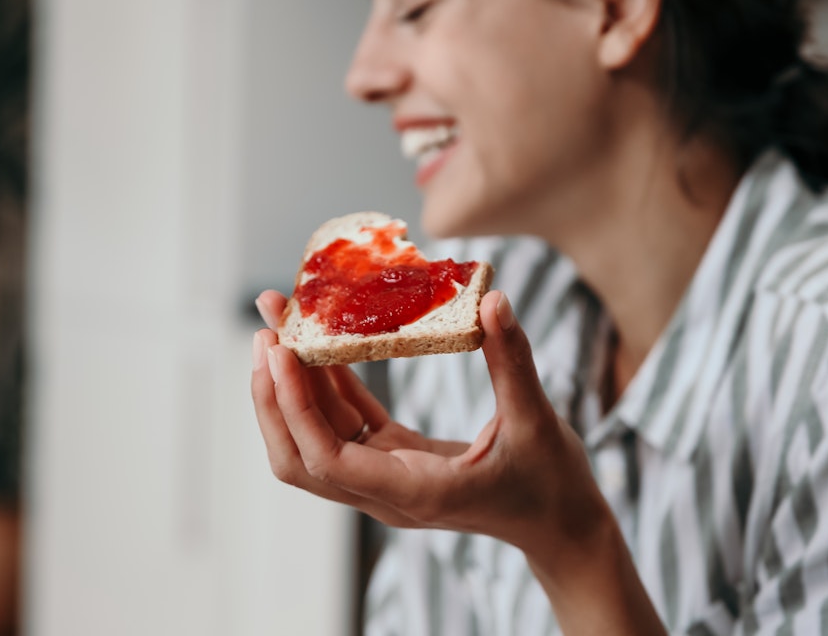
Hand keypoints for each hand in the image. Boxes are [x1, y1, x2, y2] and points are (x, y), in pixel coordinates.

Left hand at [250, 289, 611, 556]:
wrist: (561, 525)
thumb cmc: (552, 484)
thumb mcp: (537, 421)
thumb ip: (513, 362)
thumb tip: (493, 301)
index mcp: (413, 491)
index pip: (327, 459)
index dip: (295, 406)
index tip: (281, 350)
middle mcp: (387, 491)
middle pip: (300, 455)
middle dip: (273, 396)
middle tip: (266, 331)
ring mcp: (387, 477)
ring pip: (316, 438)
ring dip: (292, 386)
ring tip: (280, 323)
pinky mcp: (395, 460)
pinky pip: (347, 424)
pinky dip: (328, 386)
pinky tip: (321, 342)